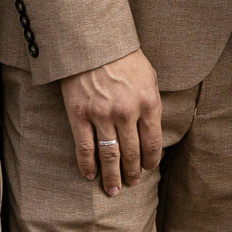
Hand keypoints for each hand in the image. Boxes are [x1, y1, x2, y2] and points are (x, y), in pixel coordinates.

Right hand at [59, 49, 163, 196]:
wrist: (92, 41)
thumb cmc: (123, 57)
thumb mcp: (149, 77)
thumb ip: (151, 105)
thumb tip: (152, 133)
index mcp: (148, 103)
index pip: (152, 144)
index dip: (150, 162)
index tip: (147, 170)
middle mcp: (126, 112)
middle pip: (131, 154)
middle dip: (132, 173)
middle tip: (131, 184)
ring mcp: (101, 115)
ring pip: (109, 156)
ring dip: (112, 177)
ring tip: (113, 189)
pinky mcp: (79, 114)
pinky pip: (84, 148)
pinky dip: (87, 166)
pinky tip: (90, 175)